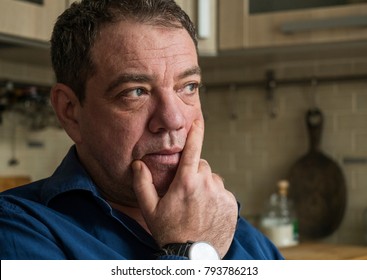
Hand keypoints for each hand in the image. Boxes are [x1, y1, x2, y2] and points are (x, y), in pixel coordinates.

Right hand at [132, 120, 237, 257]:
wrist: (193, 256)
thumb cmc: (170, 232)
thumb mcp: (150, 210)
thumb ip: (142, 184)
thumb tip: (137, 165)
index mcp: (186, 182)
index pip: (192, 150)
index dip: (196, 133)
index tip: (198, 121)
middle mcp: (206, 184)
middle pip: (201, 166)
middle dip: (193, 174)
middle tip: (185, 194)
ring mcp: (221, 194)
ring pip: (212, 179)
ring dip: (205, 186)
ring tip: (196, 206)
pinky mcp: (231, 204)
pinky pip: (222, 193)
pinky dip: (216, 198)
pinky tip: (207, 213)